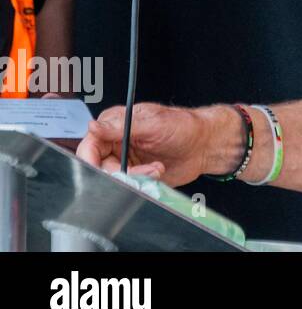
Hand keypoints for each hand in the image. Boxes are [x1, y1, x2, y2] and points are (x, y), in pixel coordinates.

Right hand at [76, 102, 219, 186]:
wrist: (204, 145)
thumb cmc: (184, 126)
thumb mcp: (154, 124)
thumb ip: (122, 127)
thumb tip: (93, 126)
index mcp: (116, 123)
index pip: (90, 144)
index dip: (91, 160)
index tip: (104, 170)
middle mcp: (116, 141)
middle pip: (98, 165)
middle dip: (118, 172)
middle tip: (141, 170)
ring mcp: (124, 159)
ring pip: (112, 177)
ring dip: (133, 177)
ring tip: (156, 169)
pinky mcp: (134, 173)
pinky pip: (126, 184)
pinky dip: (139, 183)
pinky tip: (156, 173)